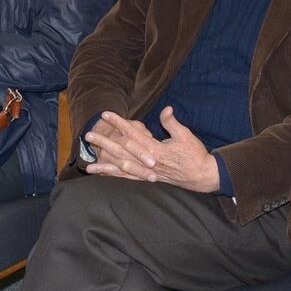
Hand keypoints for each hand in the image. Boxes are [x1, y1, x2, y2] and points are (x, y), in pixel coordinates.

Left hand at [82, 109, 221, 192]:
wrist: (202, 176)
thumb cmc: (195, 155)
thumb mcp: (186, 135)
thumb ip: (172, 123)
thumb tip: (165, 109)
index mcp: (155, 149)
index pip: (133, 133)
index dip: (119, 123)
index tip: (106, 115)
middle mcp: (148, 162)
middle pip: (122, 150)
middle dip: (105, 142)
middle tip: (88, 136)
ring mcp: (147, 172)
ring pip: (122, 168)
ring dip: (105, 165)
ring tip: (88, 165)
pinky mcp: (149, 179)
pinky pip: (129, 180)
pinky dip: (117, 179)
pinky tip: (106, 180)